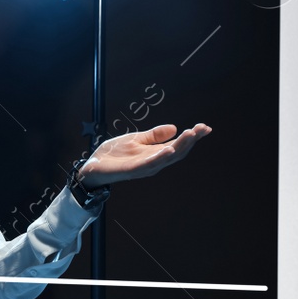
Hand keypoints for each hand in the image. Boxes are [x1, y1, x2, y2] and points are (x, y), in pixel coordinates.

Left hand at [79, 123, 210, 187]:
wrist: (93, 164)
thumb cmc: (114, 154)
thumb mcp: (136, 139)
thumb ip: (154, 135)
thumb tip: (174, 127)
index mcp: (155, 154)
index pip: (178, 145)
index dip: (192, 137)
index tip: (205, 127)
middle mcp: (153, 162)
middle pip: (177, 152)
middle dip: (190, 140)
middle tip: (201, 129)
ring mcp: (144, 167)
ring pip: (166, 158)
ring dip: (179, 146)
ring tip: (190, 134)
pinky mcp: (132, 170)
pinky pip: (148, 165)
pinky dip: (159, 158)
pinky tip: (168, 150)